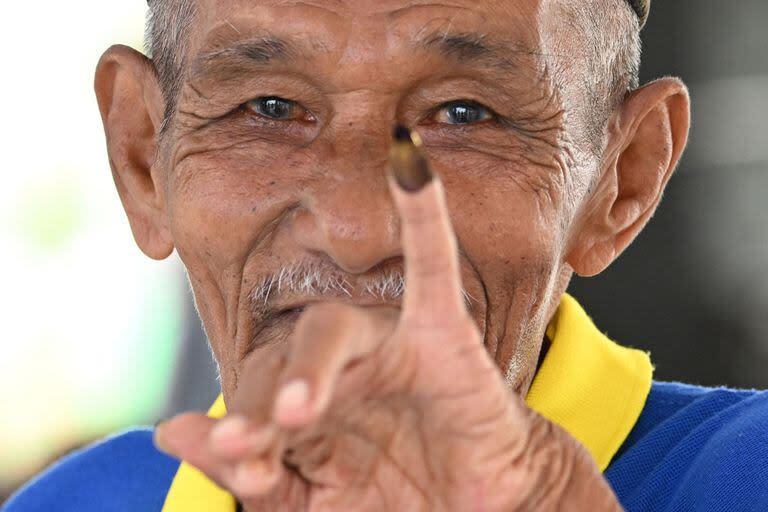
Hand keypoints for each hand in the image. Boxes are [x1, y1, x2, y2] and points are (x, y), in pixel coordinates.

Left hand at [155, 133, 622, 510]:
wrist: (480, 508)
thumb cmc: (393, 499)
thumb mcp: (312, 503)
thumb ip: (251, 470)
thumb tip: (166, 432)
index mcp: (306, 406)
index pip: (258, 409)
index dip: (246, 438)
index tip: (239, 469)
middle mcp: (340, 367)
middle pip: (287, 364)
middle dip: (264, 404)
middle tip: (242, 442)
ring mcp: (388, 345)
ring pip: (338, 332)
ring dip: (314, 368)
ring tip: (296, 409)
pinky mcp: (443, 333)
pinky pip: (434, 267)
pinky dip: (426, 217)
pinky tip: (411, 165)